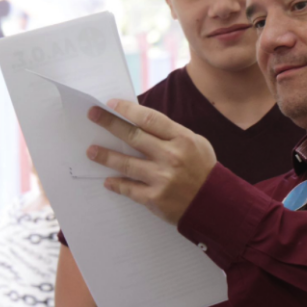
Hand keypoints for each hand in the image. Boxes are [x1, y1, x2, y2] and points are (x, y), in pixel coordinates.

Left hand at [86, 100, 216, 224]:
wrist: (216, 203)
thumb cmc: (203, 169)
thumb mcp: (195, 143)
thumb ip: (170, 134)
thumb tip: (141, 123)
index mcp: (181, 138)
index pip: (149, 118)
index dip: (128, 109)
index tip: (110, 104)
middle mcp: (170, 156)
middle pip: (133, 136)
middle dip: (109, 124)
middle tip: (92, 115)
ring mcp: (162, 178)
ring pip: (126, 163)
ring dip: (105, 156)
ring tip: (91, 151)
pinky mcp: (155, 198)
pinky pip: (130, 188)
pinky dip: (117, 184)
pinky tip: (107, 180)